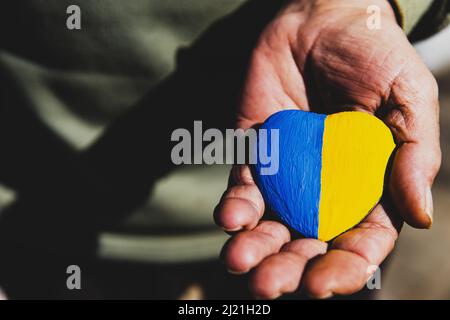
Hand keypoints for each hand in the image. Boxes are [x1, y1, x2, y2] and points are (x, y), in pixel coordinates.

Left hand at [214, 0, 440, 298]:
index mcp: (367, 189)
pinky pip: (240, 189)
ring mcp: (287, 176)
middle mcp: (325, 192)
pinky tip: (229, 219)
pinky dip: (233, 208)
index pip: (359, 242)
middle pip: (307, 244)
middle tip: (268, 285)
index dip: (344, 268)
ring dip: (252, 249)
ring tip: (239, 262)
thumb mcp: (409, 99)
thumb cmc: (374, 57)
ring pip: (269, 226)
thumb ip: (415, 156)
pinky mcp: (255, 156)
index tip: (324, 284)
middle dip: (287, 269)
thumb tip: (420, 218)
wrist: (323, 20)